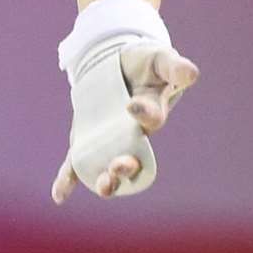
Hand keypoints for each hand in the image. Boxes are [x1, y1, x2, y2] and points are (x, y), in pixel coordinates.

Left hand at [51, 41, 199, 203]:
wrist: (115, 61)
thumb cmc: (144, 62)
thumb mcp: (159, 58)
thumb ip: (174, 67)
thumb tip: (192, 73)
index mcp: (153, 112)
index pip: (153, 119)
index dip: (144, 115)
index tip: (132, 105)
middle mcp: (132, 135)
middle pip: (134, 159)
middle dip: (127, 166)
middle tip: (119, 164)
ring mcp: (108, 141)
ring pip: (108, 169)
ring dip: (107, 181)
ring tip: (104, 184)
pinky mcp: (85, 141)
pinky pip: (76, 164)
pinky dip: (68, 180)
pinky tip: (60, 194)